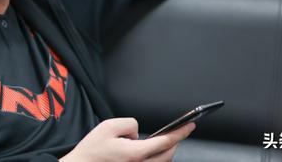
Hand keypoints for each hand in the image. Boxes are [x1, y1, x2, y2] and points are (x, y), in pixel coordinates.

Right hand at [59, 118, 195, 161]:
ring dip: (164, 151)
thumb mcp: (108, 126)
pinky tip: (147, 151)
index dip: (180, 132)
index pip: (166, 142)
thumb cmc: (91, 151)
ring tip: (160, 140)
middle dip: (174, 142)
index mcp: (135, 153)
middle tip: (177, 131)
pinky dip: (155, 158)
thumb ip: (129, 123)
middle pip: (167, 155)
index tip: (190, 125)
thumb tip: (138, 131)